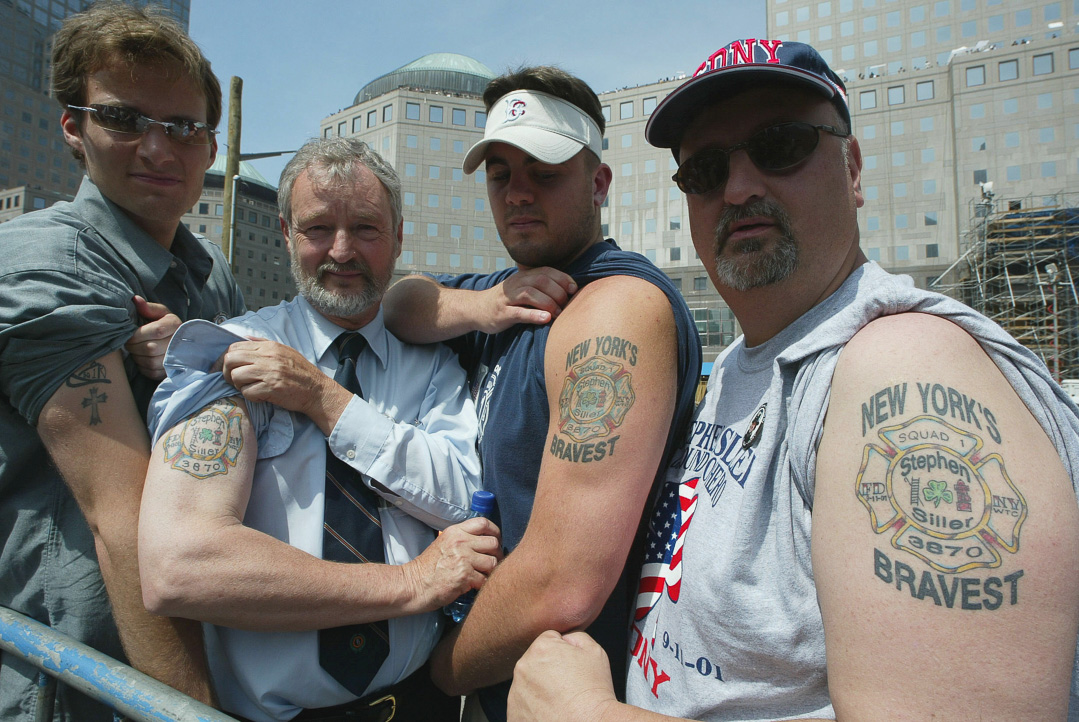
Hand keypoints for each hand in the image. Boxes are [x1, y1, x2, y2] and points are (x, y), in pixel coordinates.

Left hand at [125, 295, 180, 380]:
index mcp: (176, 325)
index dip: (138, 334)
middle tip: (130, 343)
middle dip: (134, 347)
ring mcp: (177, 359)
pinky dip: (142, 366)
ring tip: (137, 350)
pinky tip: (143, 358)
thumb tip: (135, 300)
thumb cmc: (165, 324)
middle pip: (151, 348)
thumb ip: (147, 307)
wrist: (179, 341)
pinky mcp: (171, 371)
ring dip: (138, 357)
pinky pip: (152, 372)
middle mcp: (179, 343)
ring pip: (150, 362)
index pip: (156, 331)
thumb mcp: (159, 313)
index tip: (130, 334)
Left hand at [219, 339, 348, 432]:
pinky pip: (247, 392)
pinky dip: (250, 396)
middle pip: (230, 359)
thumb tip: (244, 338)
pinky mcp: (271, 389)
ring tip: (249, 388)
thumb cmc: (300, 372)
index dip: (226, 358)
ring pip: (236, 376)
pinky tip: (259, 395)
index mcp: (269, 347)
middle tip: (234, 380)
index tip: (228, 368)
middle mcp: (267, 357)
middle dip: (227, 371)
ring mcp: (269, 373)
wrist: (317, 390)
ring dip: (238, 385)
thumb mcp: (284, 350)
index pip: (235, 347)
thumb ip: (263, 343)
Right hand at [403, 517, 502, 611]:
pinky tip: (474, 586)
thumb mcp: (443, 544)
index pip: (483, 523)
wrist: (414, 585)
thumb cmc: (428, 568)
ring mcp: (463, 559)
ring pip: (492, 562)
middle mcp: (460, 542)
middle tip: (491, 563)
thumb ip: (461, 539)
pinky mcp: (465, 576)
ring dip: (490, 572)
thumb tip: (484, 541)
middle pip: (493, 543)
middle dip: (496, 554)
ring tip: (482, 575)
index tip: (496, 540)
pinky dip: (482, 585)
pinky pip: (485, 579)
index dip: (495, 532)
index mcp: (455, 532)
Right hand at [478, 267, 576, 332]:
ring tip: (558, 313)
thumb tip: (568, 294)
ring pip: (530, 293)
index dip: (562, 278)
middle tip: (565, 305)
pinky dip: (534, 315)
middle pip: (541, 280)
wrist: (477, 309)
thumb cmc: (507, 301)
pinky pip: (519, 312)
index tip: (574, 289)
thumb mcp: (522, 289)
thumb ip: (540, 288)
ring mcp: (507, 298)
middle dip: (557, 292)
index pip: (546, 271)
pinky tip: (545, 319)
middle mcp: (516, 284)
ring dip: (548, 303)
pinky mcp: (502, 313)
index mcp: (523, 276)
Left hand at [509, 631, 617, 721]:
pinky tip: (550, 711)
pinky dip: (533, 708)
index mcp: (540, 648)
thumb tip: (564, 638)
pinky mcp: (514, 713)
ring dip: (539, 689)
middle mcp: (522, 668)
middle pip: (534, 662)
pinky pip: (523, 705)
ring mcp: (515, 692)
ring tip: (559, 700)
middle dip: (548, 670)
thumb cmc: (593, 692)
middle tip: (566, 685)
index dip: (563, 652)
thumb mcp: (594, 651)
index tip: (570, 668)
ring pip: (527, 683)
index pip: (548, 640)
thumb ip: (575, 635)